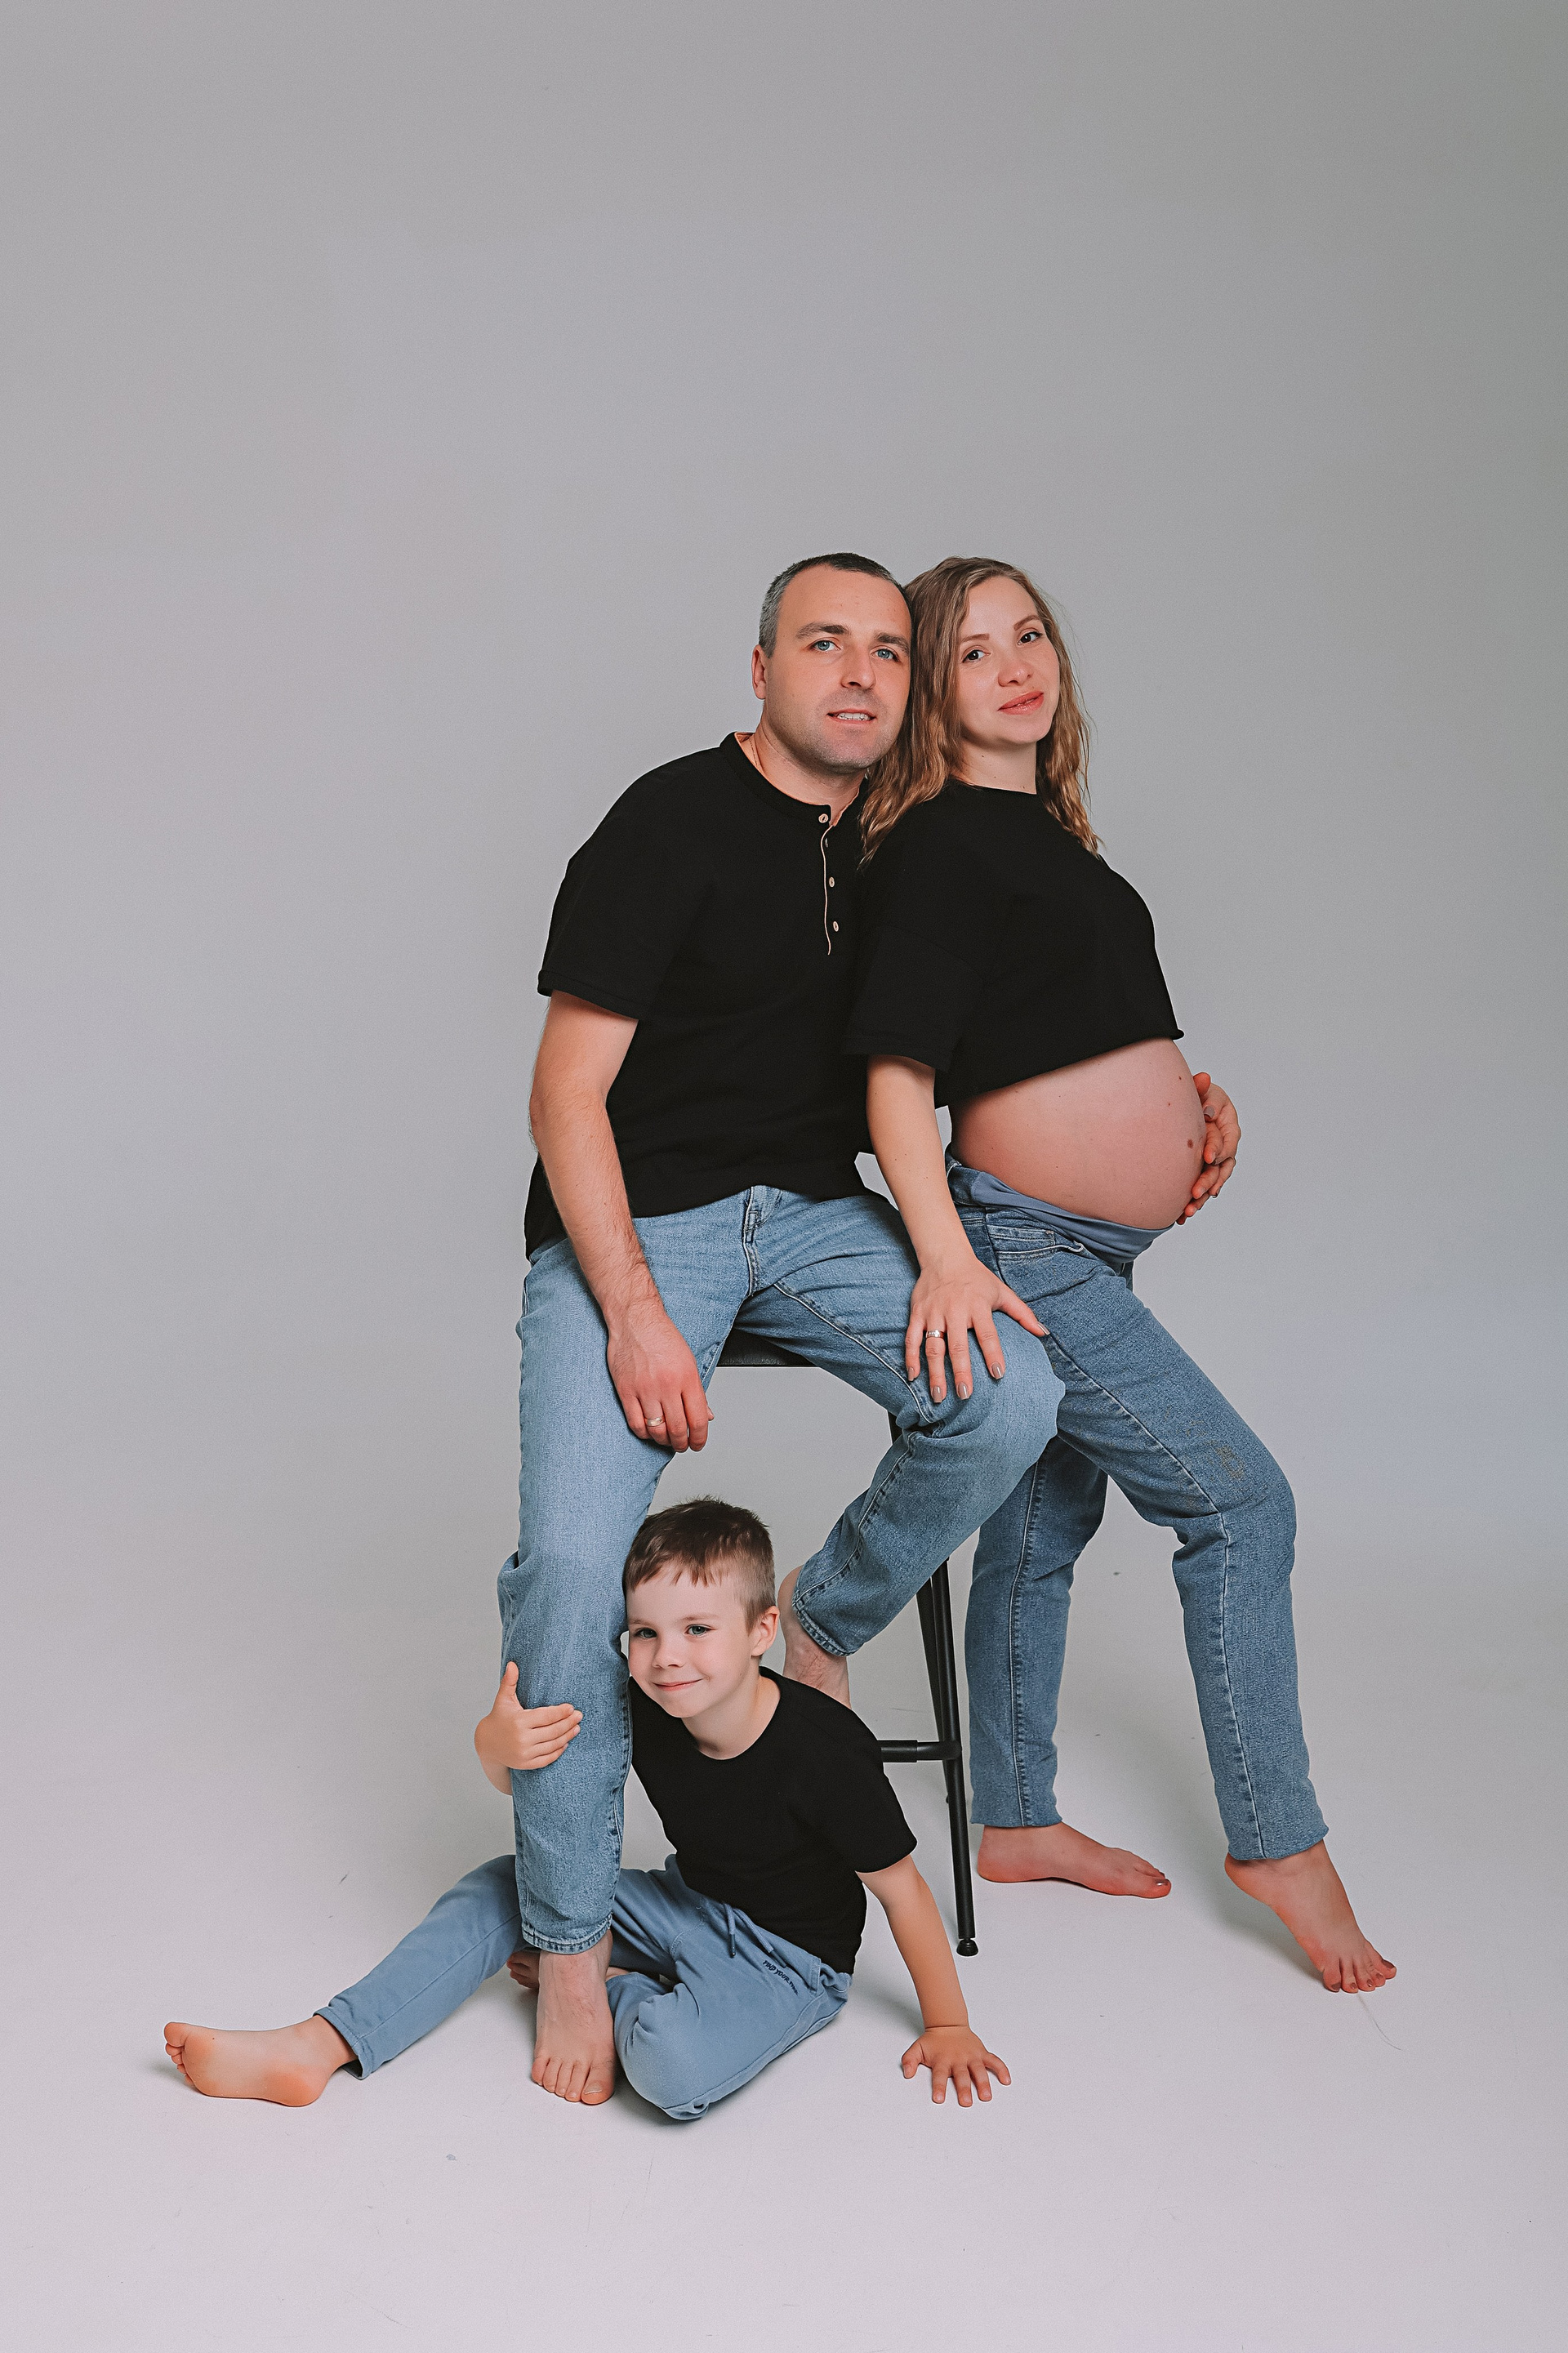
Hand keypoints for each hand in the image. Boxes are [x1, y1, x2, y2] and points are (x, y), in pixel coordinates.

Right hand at [474, 1664, 581, 1791]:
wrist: (487, 1744)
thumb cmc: (499, 1717)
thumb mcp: (503, 1699)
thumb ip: (509, 1682)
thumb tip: (512, 1664)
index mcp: (519, 1721)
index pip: (546, 1716)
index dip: (561, 1712)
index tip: (572, 1708)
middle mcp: (522, 1739)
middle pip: (553, 1731)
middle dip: (568, 1723)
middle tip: (579, 1716)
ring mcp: (524, 1753)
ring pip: (552, 1745)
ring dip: (567, 1736)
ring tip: (576, 1728)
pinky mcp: (526, 1764)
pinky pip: (547, 1758)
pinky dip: (558, 1751)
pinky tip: (565, 1743)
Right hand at [605, 1301, 712, 1449]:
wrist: (635, 1320)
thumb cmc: (662, 1337)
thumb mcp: (688, 1361)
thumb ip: (697, 1391)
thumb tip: (706, 1415)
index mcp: (687, 1378)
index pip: (698, 1420)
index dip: (700, 1438)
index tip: (698, 1444)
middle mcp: (667, 1386)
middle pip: (677, 1429)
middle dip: (682, 1443)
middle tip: (683, 1445)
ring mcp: (645, 1389)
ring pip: (657, 1430)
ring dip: (663, 1441)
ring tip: (666, 1440)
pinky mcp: (626, 1390)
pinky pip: (635, 1423)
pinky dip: (644, 1433)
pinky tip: (648, 1432)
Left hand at [901, 2025, 1011, 2105]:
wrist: (948, 2024)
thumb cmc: (933, 2042)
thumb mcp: (917, 2048)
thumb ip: (909, 2060)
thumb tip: (906, 2073)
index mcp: (942, 2059)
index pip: (940, 2075)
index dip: (939, 2087)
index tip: (939, 2099)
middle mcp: (958, 2059)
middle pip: (961, 2075)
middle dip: (963, 2089)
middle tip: (966, 2102)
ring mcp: (971, 2056)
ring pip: (978, 2070)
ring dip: (983, 2083)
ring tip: (986, 2096)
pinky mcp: (981, 2053)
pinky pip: (994, 2061)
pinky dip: (1001, 2069)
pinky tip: (1006, 2080)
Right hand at [905, 1252, 1046, 1402]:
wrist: (944, 1256)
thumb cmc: (976, 1277)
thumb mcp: (1002, 1291)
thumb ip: (1023, 1313)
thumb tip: (1043, 1333)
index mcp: (978, 1306)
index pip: (987, 1334)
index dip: (993, 1354)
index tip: (998, 1374)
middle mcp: (955, 1310)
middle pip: (958, 1345)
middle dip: (961, 1371)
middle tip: (965, 1394)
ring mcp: (934, 1313)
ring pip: (933, 1346)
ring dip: (935, 1372)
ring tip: (940, 1395)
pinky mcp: (918, 1313)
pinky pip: (912, 1338)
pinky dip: (911, 1358)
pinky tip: (914, 1376)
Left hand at [1178, 1071, 1239, 1221]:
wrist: (1184, 1107)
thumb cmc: (1199, 1094)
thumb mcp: (1205, 1091)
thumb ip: (1206, 1093)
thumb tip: (1206, 1092)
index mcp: (1229, 1127)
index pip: (1228, 1142)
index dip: (1219, 1150)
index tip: (1208, 1158)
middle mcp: (1224, 1148)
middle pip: (1221, 1168)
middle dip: (1209, 1181)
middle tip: (1196, 1193)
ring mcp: (1213, 1162)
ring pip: (1211, 1183)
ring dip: (1201, 1199)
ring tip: (1188, 1211)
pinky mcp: (1201, 1171)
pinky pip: (1200, 1189)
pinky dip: (1190, 1203)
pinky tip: (1180, 1217)